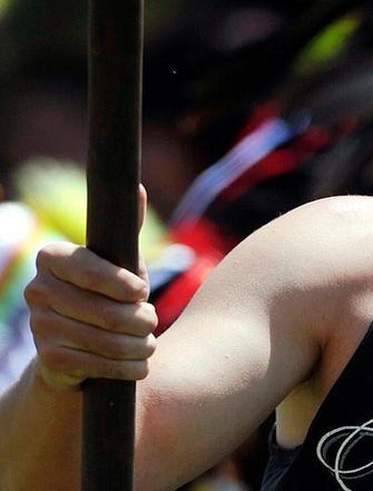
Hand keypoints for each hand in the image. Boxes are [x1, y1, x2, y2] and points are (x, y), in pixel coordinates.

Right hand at [23, 187, 156, 389]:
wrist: (75, 346)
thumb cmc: (106, 293)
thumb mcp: (119, 260)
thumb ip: (127, 227)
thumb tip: (136, 188)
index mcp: (52, 257)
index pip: (93, 270)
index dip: (126, 284)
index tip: (143, 291)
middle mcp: (36, 289)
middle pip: (108, 311)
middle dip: (142, 320)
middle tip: (152, 322)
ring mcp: (39, 325)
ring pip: (107, 340)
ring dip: (140, 345)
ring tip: (149, 343)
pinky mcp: (48, 358)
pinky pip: (99, 365)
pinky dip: (128, 367)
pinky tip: (137, 364)